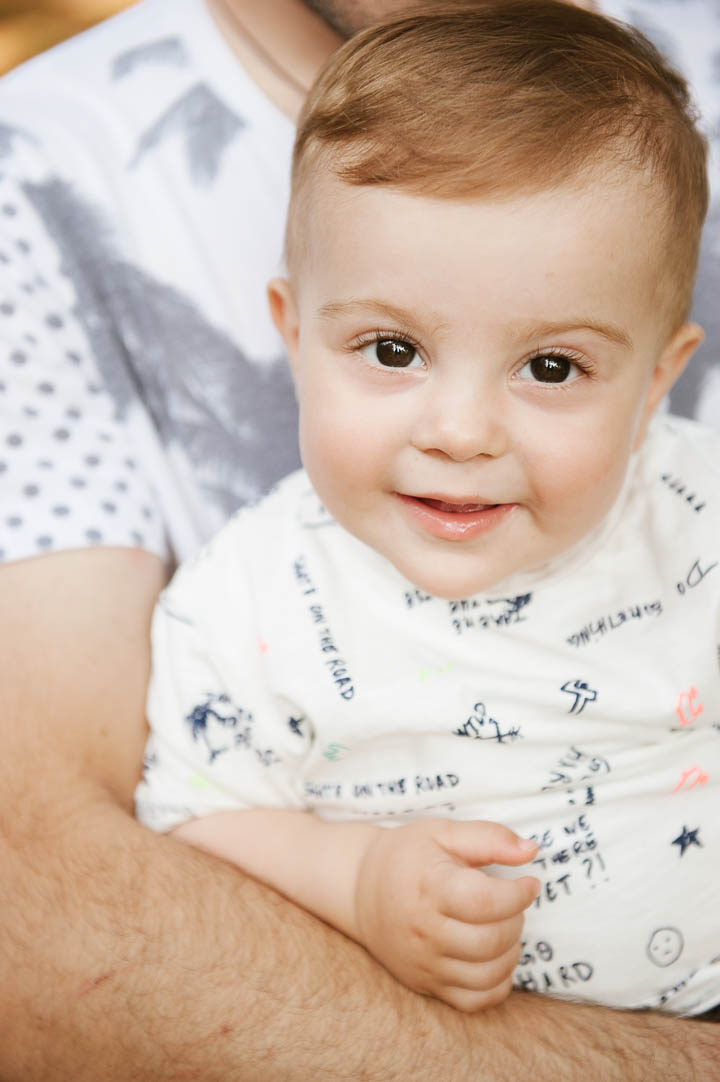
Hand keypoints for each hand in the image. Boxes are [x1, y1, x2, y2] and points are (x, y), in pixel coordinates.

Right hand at [353, 819, 538, 1011]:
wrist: (359, 889)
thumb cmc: (407, 856)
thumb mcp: (443, 832)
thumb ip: (490, 837)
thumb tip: (532, 850)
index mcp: (429, 887)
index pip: (486, 902)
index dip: (519, 894)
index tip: (528, 883)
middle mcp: (424, 930)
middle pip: (491, 940)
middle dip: (516, 921)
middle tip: (512, 903)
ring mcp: (423, 963)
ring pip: (487, 974)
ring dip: (510, 951)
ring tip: (503, 926)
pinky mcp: (425, 984)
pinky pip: (474, 1001)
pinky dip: (497, 983)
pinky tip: (494, 955)